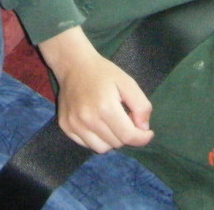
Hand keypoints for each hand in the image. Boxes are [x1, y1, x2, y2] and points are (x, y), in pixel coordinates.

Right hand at [38, 26, 152, 152]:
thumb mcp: (128, 83)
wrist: (73, 64)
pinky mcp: (66, 126)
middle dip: (126, 135)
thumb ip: (141, 106)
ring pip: (102, 148)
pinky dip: (96, 139)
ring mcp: (74, 124)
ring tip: (110, 122)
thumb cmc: (102, 72)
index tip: (147, 132)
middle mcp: (88, 119)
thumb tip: (143, 129)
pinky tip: (96, 123)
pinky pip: (87, 144)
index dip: (142, 138)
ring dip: (111, 140)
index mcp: (105, 107)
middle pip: (116, 143)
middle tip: (125, 119)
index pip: (128, 137)